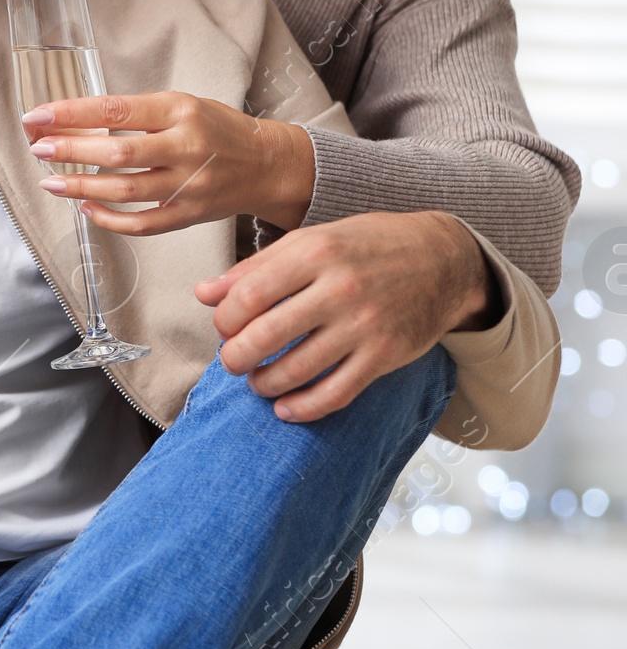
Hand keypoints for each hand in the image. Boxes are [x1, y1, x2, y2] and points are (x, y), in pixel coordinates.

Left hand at [24, 91, 314, 232]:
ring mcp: (187, 185)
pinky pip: (142, 224)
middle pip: (117, 153)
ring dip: (81, 187)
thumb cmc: (218, 129)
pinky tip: (86, 209)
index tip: (38, 116)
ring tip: (51, 182)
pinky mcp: (188, 215)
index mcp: (180, 110)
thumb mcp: (182, 104)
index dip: (71, 113)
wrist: (266, 164)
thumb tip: (74, 121)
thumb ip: (137, 114)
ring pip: (125, 191)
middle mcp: (185, 147)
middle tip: (38, 148)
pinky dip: (109, 219)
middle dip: (70, 151)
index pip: (115, 110)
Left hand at [195, 211, 494, 421]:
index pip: (249, 294)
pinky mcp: (384, 356)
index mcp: (315, 252)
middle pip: (266, 335)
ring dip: (264, 384)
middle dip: (236, 357)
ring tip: (257, 381)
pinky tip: (286, 408)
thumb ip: (256, 267)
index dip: (225, 319)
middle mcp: (339, 288)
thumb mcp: (311, 240)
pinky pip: (334, 394)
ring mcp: (364, 325)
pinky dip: (302, 408)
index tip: (224, 327)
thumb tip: (204, 294)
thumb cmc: (368, 246)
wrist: (444, 258)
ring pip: (296, 370)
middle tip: (232, 361)